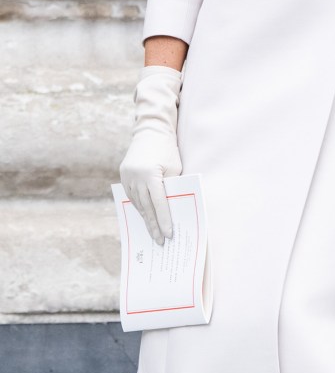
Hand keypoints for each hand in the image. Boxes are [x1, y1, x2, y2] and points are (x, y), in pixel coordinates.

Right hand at [119, 66, 183, 242]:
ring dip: (145, 218)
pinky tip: (145, 217)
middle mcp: (135, 177)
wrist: (150, 130)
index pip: (158, 203)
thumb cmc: (167, 149)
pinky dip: (139, 207)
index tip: (168, 234)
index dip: (164, 220)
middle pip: (145, 207)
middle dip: (154, 225)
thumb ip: (170, 187)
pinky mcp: (123, 175)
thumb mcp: (174, 168)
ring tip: (153, 233)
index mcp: (149, 174)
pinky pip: (131, 196)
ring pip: (136, 203)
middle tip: (160, 241)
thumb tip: (170, 211)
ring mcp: (126, 176)